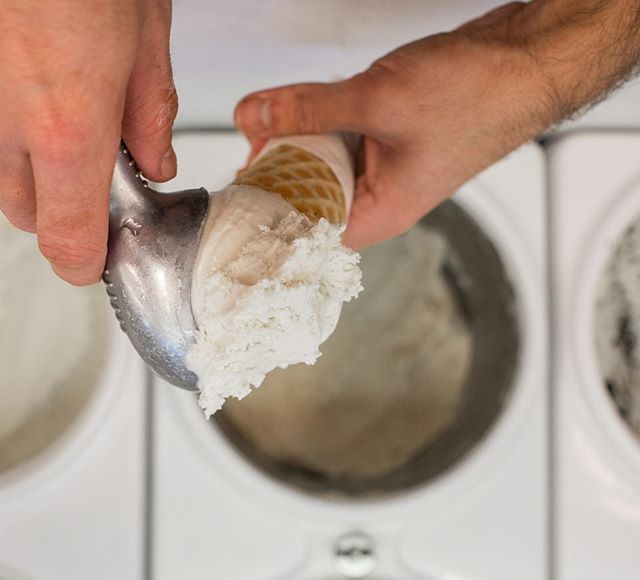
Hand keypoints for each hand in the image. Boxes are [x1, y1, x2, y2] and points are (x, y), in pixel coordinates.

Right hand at [0, 0, 177, 283]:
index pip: (68, 240)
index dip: (85, 264)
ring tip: (65, 120)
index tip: (98, 262)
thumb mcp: (145, 34)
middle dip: (66, 209)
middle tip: (98, 173)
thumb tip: (154, 164)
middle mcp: (4, 123)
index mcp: (67, 126)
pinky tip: (31, 94)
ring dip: (33, 172)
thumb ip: (148, 112)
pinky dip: (6, 134)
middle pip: (29, 214)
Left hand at [234, 0, 639, 250]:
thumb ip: (310, 109)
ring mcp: (381, 168)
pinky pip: (337, 136)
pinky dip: (318, 119)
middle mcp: (377, 199)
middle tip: (254, 137)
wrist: (524, 61)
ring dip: (296, 138)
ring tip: (274, 116)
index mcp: (379, 214)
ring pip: (318, 161)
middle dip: (277, 166)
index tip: (238, 186)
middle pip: (306, 195)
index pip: (306, 230)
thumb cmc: (480, 97)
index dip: (268, 209)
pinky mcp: (384, 138)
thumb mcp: (379, 102)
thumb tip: (254, 117)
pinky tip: (305, 103)